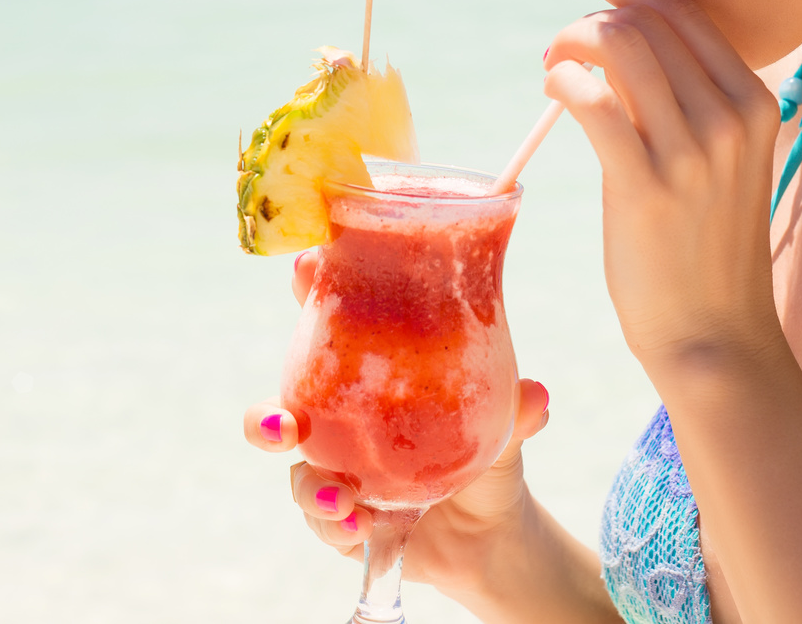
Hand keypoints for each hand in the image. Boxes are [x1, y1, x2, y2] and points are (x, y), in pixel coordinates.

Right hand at [242, 249, 552, 593]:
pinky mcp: (340, 521)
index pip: (329, 325)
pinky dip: (336, 527)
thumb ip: (513, 413)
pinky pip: (324, 523)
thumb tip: (535, 396)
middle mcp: (341, 423)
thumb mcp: (505, 429)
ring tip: (340, 500)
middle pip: (283, 411)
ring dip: (310, 487)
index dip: (309, 292)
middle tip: (281, 426)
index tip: (304, 268)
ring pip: (298, 475)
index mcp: (370, 378)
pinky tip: (358, 528)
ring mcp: (336, 473)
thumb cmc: (488, 454)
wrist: (489, 533)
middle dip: (266, 418)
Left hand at [543, 0, 785, 367]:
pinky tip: (553, 90)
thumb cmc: (706, 248)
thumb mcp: (721, 163)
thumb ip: (689, 105)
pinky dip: (563, 79)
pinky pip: (592, 99)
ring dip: (573, 40)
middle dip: (595, 15)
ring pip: (621, 45)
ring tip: (553, 64)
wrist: (715, 335)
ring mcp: (693, 152)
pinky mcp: (645, 185)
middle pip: (650, 21)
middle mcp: (731, 118)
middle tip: (563, 43)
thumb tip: (625, 45)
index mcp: (756, 104)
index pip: (687, 16)